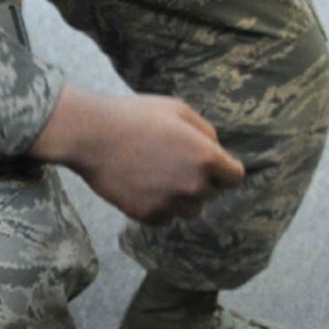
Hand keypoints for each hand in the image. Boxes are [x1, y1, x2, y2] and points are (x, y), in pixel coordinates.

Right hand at [29, 86, 244, 223]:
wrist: (94, 136)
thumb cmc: (137, 116)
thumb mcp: (179, 110)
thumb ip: (206, 131)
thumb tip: (217, 148)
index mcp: (206, 157)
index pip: (235, 177)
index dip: (226, 169)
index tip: (214, 164)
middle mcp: (193, 185)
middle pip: (212, 192)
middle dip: (201, 179)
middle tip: (176, 162)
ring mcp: (170, 203)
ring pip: (191, 209)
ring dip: (182, 196)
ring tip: (160, 175)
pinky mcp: (147, 215)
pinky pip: (166, 218)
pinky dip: (160, 207)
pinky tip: (146, 186)